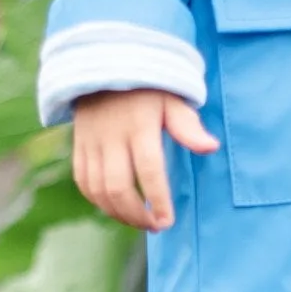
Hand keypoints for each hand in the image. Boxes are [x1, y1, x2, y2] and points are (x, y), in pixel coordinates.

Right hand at [72, 89, 220, 231]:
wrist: (105, 66)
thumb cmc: (148, 88)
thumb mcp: (172, 99)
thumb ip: (188, 126)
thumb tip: (210, 147)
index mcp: (139, 126)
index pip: (149, 170)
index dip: (158, 200)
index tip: (167, 221)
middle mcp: (112, 137)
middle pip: (118, 187)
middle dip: (137, 215)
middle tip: (155, 226)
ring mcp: (91, 142)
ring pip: (98, 190)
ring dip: (118, 213)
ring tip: (139, 221)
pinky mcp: (79, 146)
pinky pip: (84, 183)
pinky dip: (99, 201)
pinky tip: (117, 208)